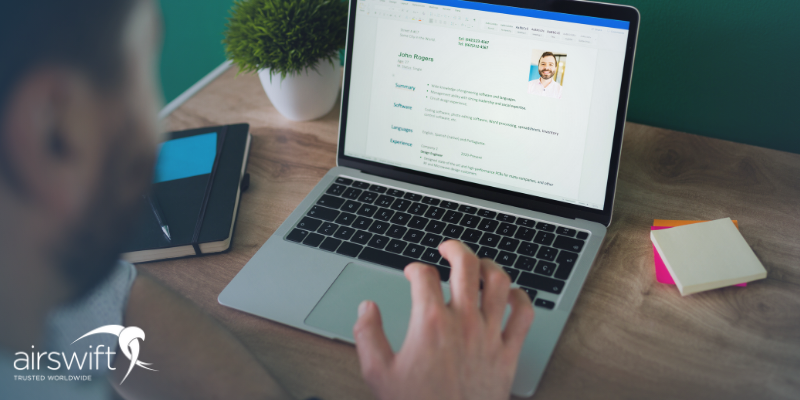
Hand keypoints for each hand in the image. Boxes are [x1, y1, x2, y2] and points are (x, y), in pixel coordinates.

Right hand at [353, 240, 534, 399]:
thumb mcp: (378, 374)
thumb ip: (367, 335)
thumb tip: (367, 308)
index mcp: (431, 323)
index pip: (424, 276)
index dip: (414, 268)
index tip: (411, 273)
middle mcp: (464, 322)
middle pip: (466, 265)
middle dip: (454, 248)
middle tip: (447, 248)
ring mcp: (490, 335)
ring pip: (499, 282)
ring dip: (489, 265)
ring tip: (479, 264)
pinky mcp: (508, 352)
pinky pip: (524, 314)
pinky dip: (521, 297)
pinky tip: (512, 293)